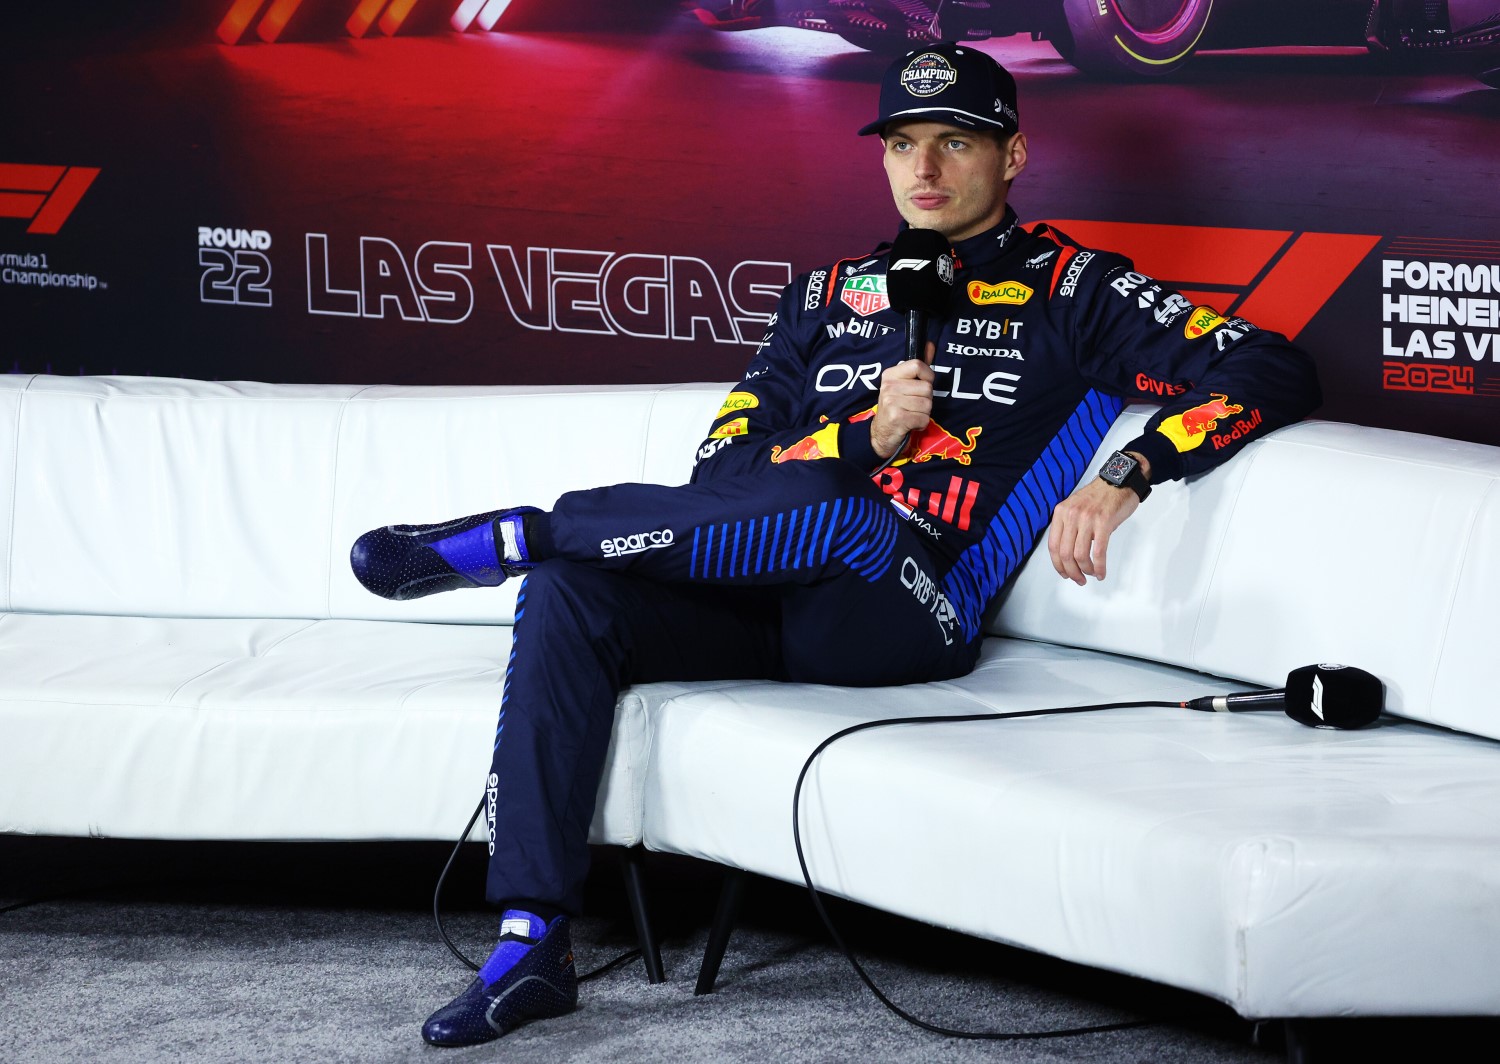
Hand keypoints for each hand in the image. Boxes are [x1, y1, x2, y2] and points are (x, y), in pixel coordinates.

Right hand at [869, 343, 934, 459]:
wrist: (880, 434)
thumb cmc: (896, 407)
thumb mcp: (903, 384)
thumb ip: (918, 366)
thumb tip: (930, 344)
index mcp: (890, 375)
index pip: (918, 365)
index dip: (927, 376)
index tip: (921, 385)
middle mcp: (889, 387)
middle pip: (927, 388)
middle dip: (926, 400)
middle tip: (912, 405)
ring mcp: (892, 402)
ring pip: (927, 404)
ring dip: (924, 413)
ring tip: (911, 414)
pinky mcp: (897, 418)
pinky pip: (924, 418)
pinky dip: (921, 424)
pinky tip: (910, 424)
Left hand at [1047, 477, 1139, 585]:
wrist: (1121, 479)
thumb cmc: (1101, 495)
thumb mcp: (1076, 507)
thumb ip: (1069, 526)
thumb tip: (1068, 552)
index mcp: (1061, 512)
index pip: (1053, 545)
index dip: (1058, 564)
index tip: (1064, 573)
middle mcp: (1071, 515)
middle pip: (1065, 553)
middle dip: (1071, 572)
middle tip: (1078, 579)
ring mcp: (1087, 519)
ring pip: (1080, 555)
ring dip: (1085, 570)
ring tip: (1091, 574)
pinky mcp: (1104, 522)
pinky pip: (1099, 551)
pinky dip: (1099, 566)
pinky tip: (1101, 572)